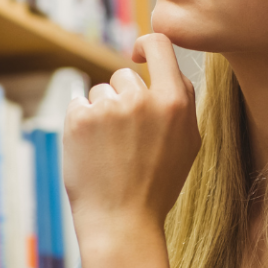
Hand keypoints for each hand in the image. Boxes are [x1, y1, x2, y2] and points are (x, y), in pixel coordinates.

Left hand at [63, 34, 200, 247]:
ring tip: (109, 151)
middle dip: (122, 98)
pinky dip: (81, 125)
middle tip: (125, 139)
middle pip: (124, 75)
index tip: (137, 53)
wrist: (121, 222)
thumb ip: (182, 103)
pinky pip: (78, 105)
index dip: (146, 45)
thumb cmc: (157, 186)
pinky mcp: (79, 118)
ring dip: (101, 114)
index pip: (160, 44)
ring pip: (100, 93)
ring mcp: (108, 108)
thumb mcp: (188, 145)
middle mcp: (141, 99)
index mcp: (174, 102)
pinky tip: (90, 152)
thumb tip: (171, 71)